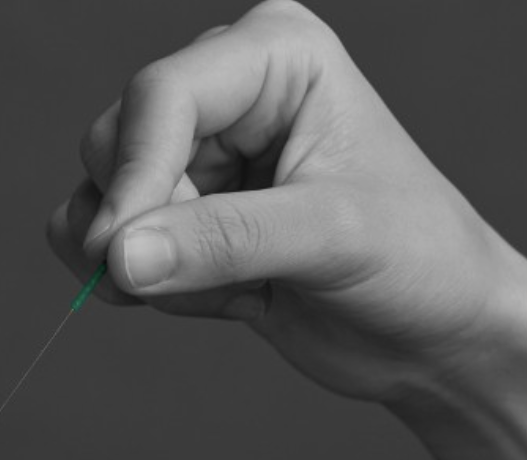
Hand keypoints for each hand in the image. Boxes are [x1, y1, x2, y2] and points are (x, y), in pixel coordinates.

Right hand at [48, 0, 525, 406]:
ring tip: (235, 287)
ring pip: (99, 201)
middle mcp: (224, 99)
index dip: (133, 176)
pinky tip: (216, 298)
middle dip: (148, 226)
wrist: (428, 333)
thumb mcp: (331, 239)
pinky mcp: (178, 221)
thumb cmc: (416, 262)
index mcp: (274, 59)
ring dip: (145, 267)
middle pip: (113, 145)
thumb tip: (120, 254)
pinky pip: (104, 246)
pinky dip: (139, 286)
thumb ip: (224, 240)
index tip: (119, 255)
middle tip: (219, 276)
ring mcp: (196, 161)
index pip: (160, 97)